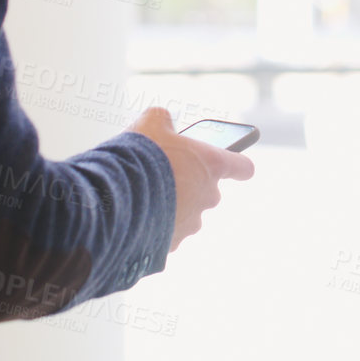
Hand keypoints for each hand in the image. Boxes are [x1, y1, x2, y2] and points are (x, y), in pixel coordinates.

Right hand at [125, 107, 256, 251]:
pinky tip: (137, 214)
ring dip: (172, 206)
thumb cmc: (139, 156)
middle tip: (164, 175)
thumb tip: (162, 121)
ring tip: (145, 196)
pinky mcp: (174, 242)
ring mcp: (192, 222)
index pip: (242, 167)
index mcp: (211, 164)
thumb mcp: (150, 122)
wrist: (117, 198)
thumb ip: (163, 119)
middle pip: (208, 191)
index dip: (237, 165)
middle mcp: (208, 195)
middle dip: (188, 184)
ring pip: (187, 213)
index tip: (233, 166)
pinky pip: (168, 232)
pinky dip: (155, 225)